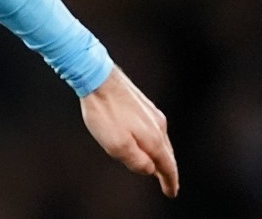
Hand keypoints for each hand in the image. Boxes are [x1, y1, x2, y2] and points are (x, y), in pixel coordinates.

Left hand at [80, 66, 178, 197]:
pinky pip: (152, 129)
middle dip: (166, 169)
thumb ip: (136, 161)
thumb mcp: (117, 145)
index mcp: (154, 138)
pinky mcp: (141, 104)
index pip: (167, 166)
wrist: (97, 77)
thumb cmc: (105, 112)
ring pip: (160, 140)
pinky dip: (152, 141)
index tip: (171, 192)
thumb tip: (150, 170)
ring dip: (159, 155)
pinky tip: (145, 140)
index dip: (170, 181)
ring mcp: (151, 113)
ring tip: (156, 165)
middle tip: (167, 182)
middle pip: (166, 153)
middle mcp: (158, 125)